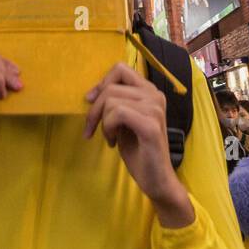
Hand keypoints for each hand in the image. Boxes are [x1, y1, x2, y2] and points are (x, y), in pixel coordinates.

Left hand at [85, 63, 192, 226]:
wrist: (157, 180)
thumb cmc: (139, 150)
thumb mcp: (124, 120)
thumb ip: (115, 102)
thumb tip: (93, 93)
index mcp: (149, 91)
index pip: (120, 69)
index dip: (101, 83)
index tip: (91, 101)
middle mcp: (155, 95)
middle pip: (111, 86)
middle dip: (95, 108)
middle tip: (92, 128)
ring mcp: (155, 109)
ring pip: (111, 100)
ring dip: (102, 121)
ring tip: (109, 137)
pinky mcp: (151, 125)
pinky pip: (117, 113)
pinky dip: (108, 127)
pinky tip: (113, 142)